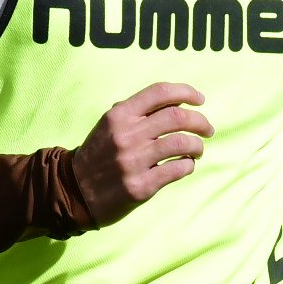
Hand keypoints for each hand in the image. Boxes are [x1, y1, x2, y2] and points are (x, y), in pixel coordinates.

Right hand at [65, 81, 209, 226]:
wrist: (75, 191)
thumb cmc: (99, 155)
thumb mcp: (110, 125)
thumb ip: (137, 112)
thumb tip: (175, 102)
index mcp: (119, 115)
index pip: (160, 92)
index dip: (186, 92)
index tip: (200, 100)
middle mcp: (126, 135)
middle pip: (177, 117)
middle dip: (200, 121)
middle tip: (208, 129)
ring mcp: (133, 162)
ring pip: (182, 144)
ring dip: (197, 145)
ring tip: (197, 150)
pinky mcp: (140, 186)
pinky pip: (177, 170)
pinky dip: (188, 165)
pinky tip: (185, 166)